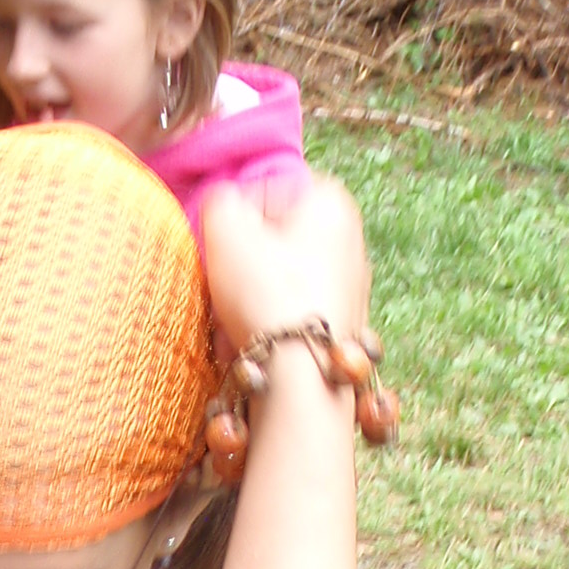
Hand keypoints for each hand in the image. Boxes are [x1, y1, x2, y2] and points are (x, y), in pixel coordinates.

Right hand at [201, 173, 369, 354]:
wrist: (303, 375)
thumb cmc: (268, 295)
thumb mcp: (224, 229)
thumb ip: (217, 201)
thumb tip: (222, 206)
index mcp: (330, 201)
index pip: (263, 193)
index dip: (232, 223)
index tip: (219, 250)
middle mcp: (351, 240)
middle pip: (273, 243)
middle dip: (240, 268)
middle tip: (221, 288)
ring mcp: (351, 287)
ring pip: (280, 284)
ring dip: (248, 302)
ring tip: (232, 325)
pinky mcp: (344, 328)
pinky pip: (293, 317)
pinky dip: (270, 327)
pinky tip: (253, 345)